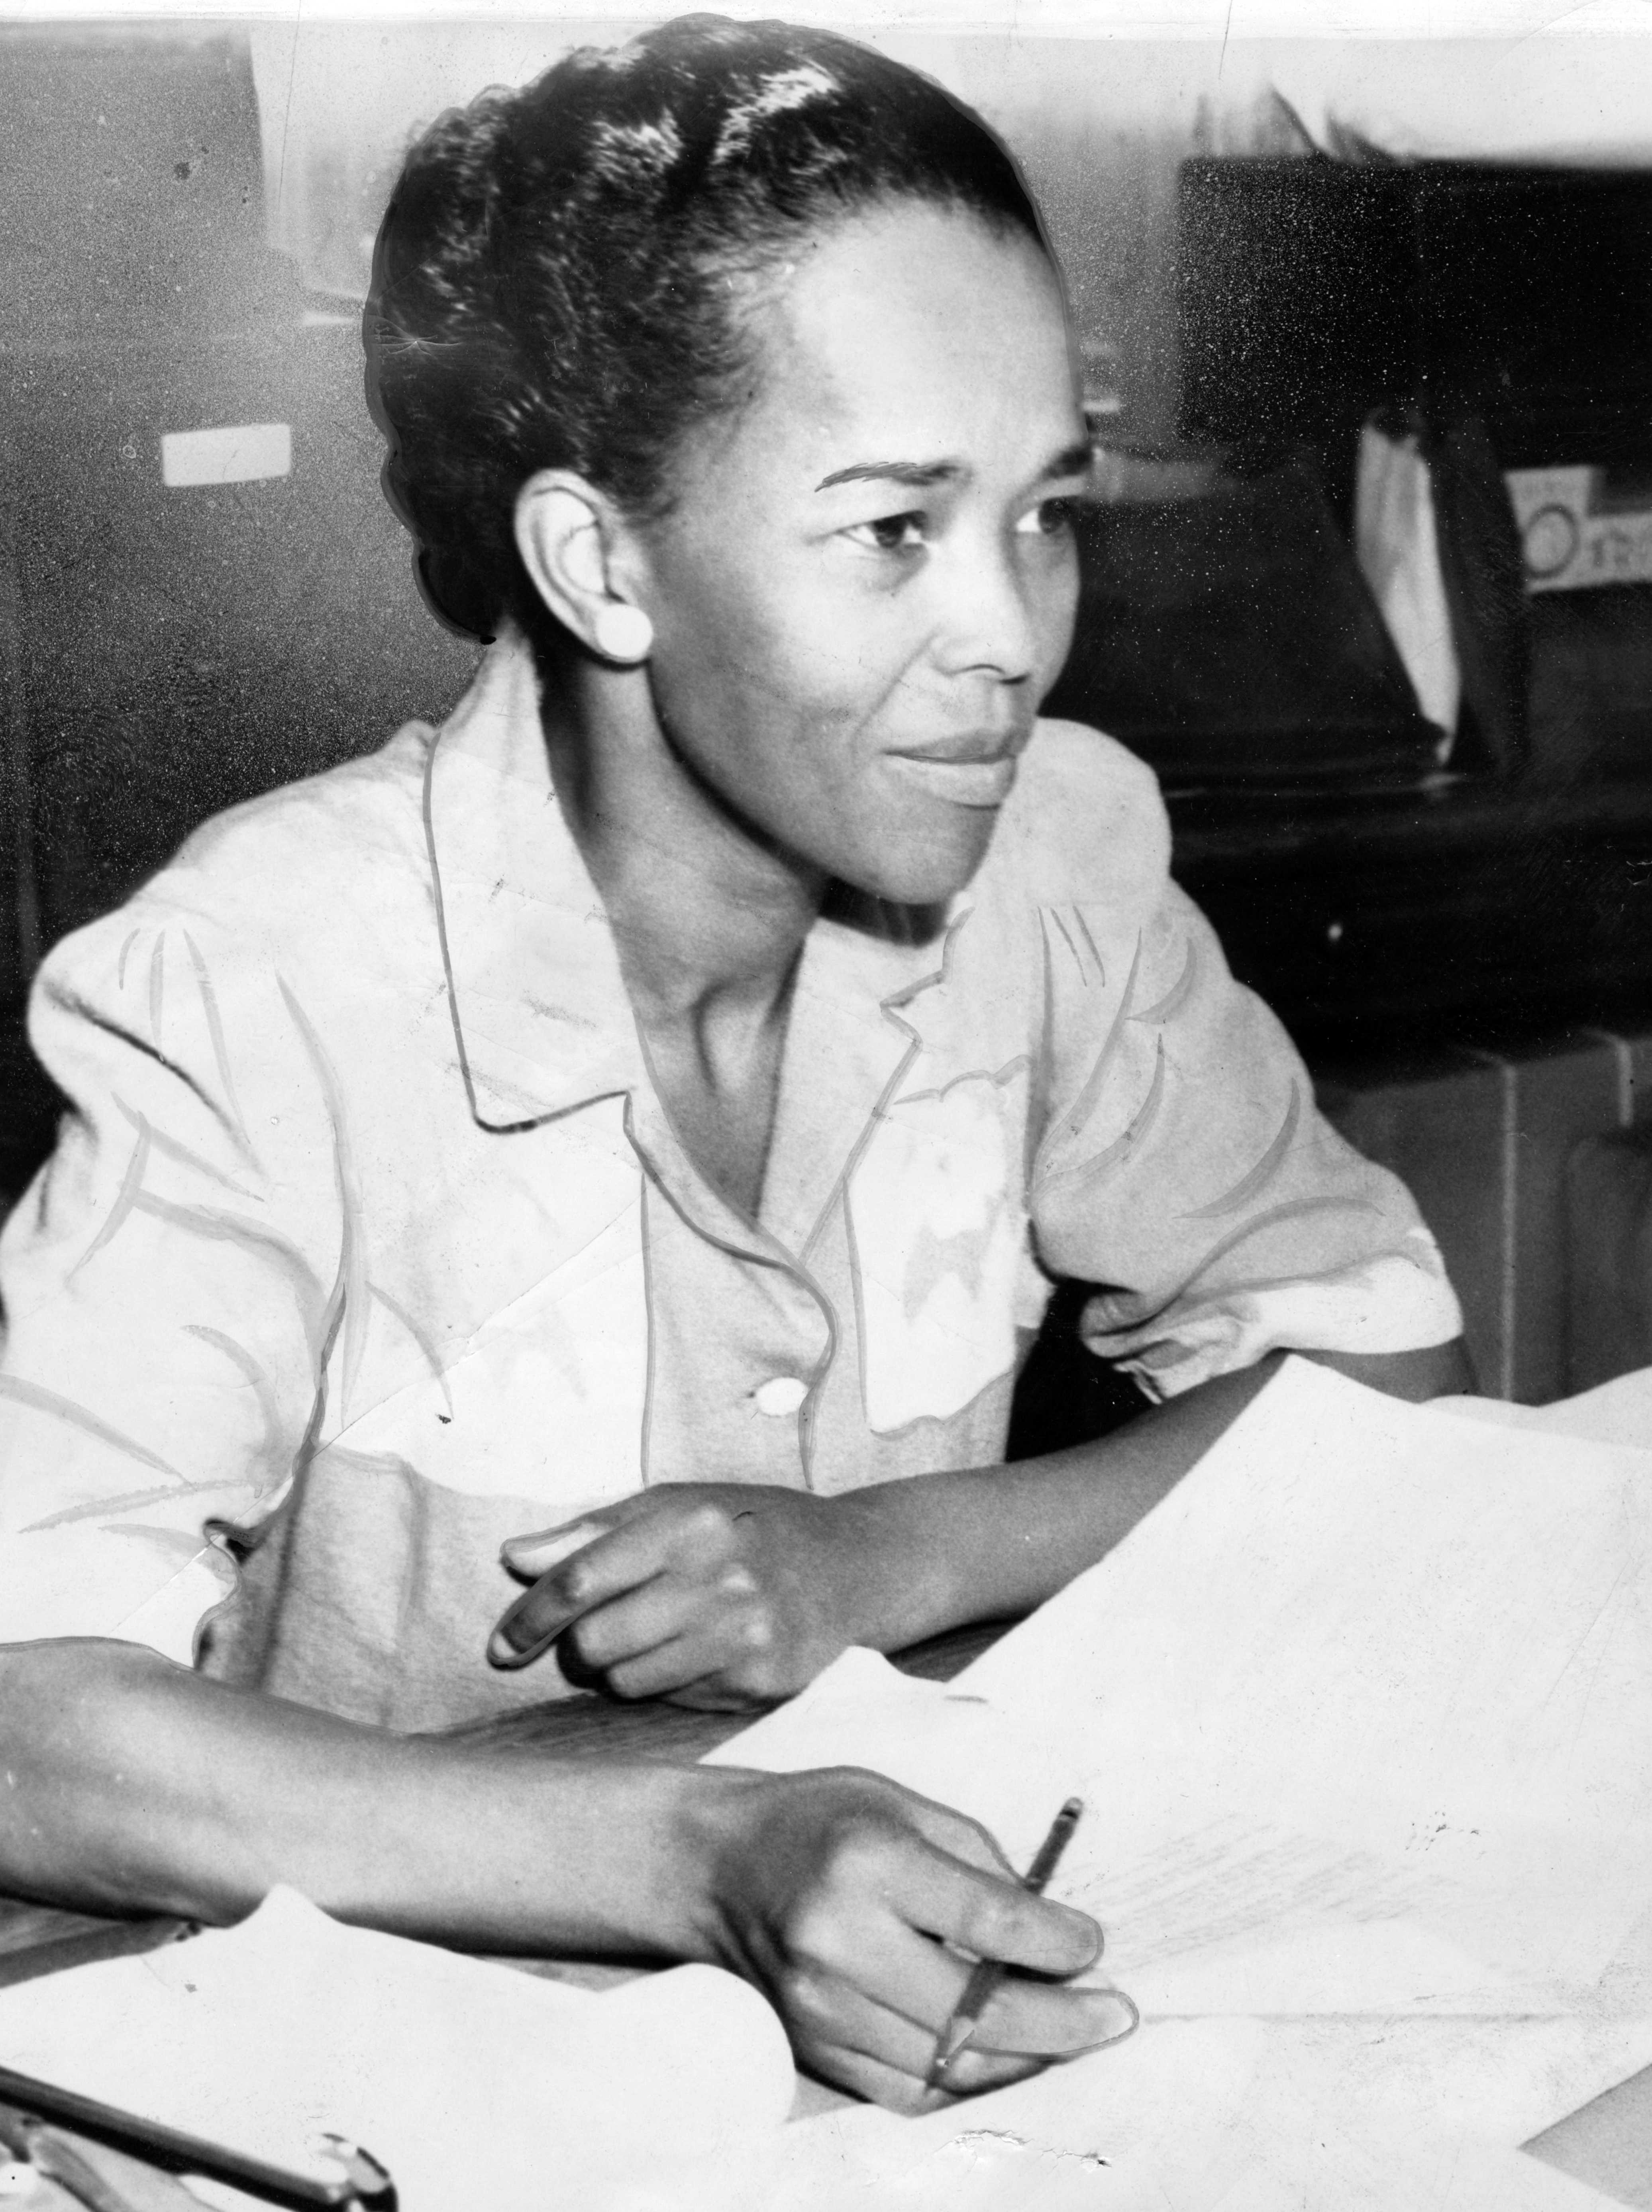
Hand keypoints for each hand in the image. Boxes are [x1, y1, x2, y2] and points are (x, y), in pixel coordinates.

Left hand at [489, 1485, 900, 1706]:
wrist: (854, 1567)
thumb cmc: (751, 1528)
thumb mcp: (677, 1505)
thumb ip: (592, 1532)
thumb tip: (513, 1556)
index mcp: (691, 1522)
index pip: (580, 1579)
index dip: (529, 1617)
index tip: (503, 1644)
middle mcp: (718, 1578)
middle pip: (593, 1643)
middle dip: (579, 1646)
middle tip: (599, 1632)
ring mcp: (743, 1635)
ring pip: (626, 1682)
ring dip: (620, 1669)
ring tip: (656, 1636)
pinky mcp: (760, 1682)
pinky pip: (671, 1700)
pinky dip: (666, 1683)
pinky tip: (697, 1653)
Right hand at [699, 1766, 1136, 2110]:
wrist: (711, 1866)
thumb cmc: (816, 1821)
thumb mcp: (901, 1803)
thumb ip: (979, 1862)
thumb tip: (1050, 1930)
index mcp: (868, 1863)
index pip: (990, 1922)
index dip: (1059, 1943)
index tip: (1094, 1946)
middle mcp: (840, 1943)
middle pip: (978, 2011)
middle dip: (1064, 2020)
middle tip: (1116, 2014)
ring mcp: (822, 2008)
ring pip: (951, 2063)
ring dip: (1027, 2057)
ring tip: (1074, 2036)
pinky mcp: (813, 2049)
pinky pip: (910, 2090)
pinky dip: (969, 2080)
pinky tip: (1008, 2056)